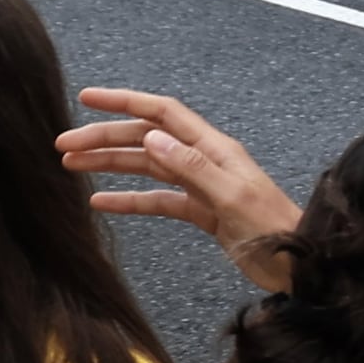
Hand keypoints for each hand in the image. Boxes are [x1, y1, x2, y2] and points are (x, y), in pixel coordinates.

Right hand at [57, 88, 301, 289]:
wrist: (299, 264)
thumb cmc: (275, 229)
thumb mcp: (232, 197)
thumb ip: (192, 167)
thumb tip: (152, 138)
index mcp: (215, 149)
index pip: (163, 114)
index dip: (125, 101)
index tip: (87, 98)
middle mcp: (206, 161)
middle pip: (147, 140)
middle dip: (105, 138)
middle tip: (63, 145)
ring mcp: (202, 186)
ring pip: (148, 167)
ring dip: (110, 165)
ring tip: (70, 166)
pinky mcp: (202, 212)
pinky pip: (158, 200)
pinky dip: (129, 199)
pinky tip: (100, 202)